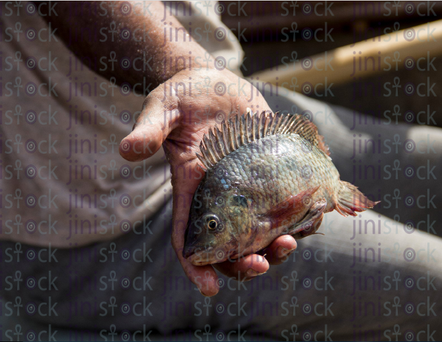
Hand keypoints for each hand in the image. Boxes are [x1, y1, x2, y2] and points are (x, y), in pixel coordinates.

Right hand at [119, 68, 296, 295]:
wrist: (214, 84)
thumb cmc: (184, 96)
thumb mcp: (164, 108)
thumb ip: (150, 128)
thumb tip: (127, 150)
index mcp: (191, 188)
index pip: (188, 236)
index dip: (196, 265)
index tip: (209, 288)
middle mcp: (220, 197)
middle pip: (230, 245)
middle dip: (245, 262)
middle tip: (261, 263)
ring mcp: (248, 188)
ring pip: (262, 231)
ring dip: (276, 246)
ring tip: (291, 242)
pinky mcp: (271, 173)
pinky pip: (286, 203)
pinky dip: (300, 215)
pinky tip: (314, 216)